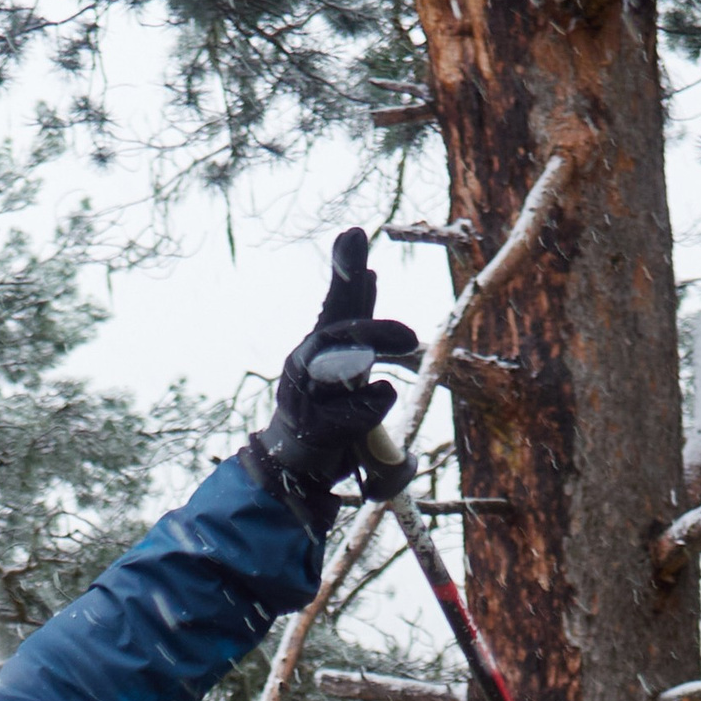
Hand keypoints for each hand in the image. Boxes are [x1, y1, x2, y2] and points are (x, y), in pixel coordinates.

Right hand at [250, 227, 420, 519]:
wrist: (293, 466)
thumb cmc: (327, 411)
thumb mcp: (347, 363)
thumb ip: (360, 326)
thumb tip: (369, 273)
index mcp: (319, 347)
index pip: (337, 303)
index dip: (346, 269)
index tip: (356, 234)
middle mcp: (304, 364)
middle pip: (335, 330)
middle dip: (364, 310)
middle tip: (394, 301)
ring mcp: (304, 397)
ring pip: (334, 362)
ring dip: (370, 343)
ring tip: (407, 340)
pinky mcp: (312, 430)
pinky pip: (348, 413)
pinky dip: (369, 404)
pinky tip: (385, 394)